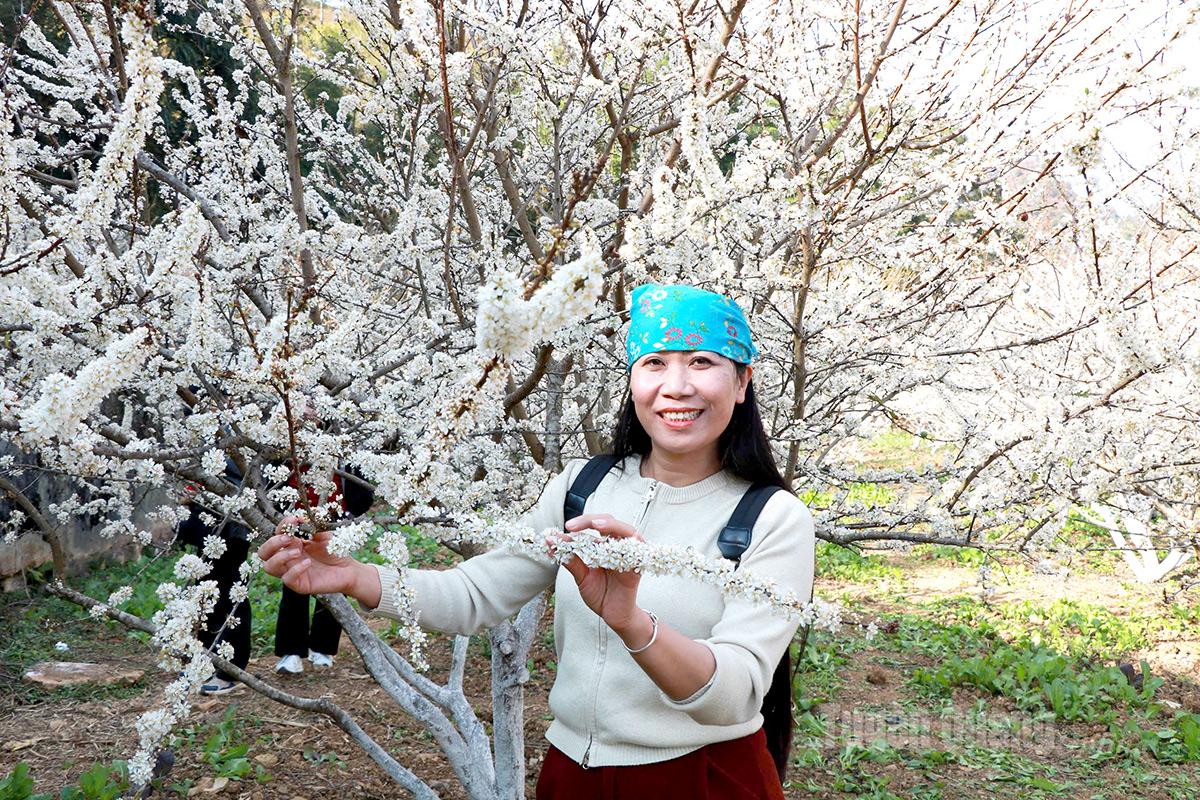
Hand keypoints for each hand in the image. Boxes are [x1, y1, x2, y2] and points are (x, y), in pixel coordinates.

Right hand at [258, 514, 357, 595]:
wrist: (349, 569)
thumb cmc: (334, 551)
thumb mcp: (324, 534)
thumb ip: (312, 525)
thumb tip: (301, 516)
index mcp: (291, 544)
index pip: (276, 534)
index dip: (282, 526)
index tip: (295, 519)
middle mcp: (287, 558)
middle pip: (263, 552)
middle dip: (272, 543)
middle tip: (288, 538)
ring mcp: (291, 572)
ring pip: (269, 567)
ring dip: (280, 557)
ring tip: (298, 552)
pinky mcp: (299, 584)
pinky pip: (287, 579)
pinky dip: (295, 569)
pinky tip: (308, 563)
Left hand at [549, 513, 644, 636]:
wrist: (613, 615)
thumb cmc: (600, 594)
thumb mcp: (581, 576)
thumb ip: (570, 559)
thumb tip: (551, 542)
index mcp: (604, 545)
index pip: (595, 525)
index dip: (580, 523)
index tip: (565, 528)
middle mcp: (618, 546)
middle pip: (609, 522)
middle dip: (590, 521)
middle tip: (572, 526)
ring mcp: (630, 554)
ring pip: (627, 531)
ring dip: (612, 526)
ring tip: (597, 525)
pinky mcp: (638, 566)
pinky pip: (638, 552)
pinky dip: (630, 544)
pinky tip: (616, 544)